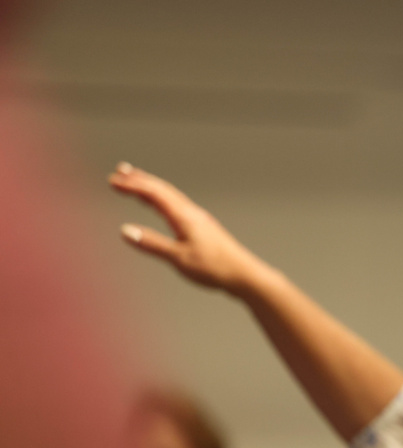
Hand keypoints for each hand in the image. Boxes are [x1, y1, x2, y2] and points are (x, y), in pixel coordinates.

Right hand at [108, 163, 272, 295]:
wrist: (244, 276)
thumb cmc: (216, 268)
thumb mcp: (179, 258)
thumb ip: (152, 244)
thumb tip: (126, 231)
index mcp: (184, 216)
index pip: (154, 193)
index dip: (132, 185)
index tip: (113, 180)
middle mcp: (191, 213)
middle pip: (162, 189)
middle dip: (139, 179)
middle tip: (120, 171)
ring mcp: (198, 219)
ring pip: (170, 196)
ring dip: (150, 187)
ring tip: (134, 182)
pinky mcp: (202, 228)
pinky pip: (176, 206)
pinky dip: (162, 200)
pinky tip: (159, 206)